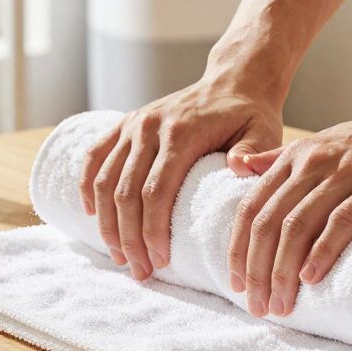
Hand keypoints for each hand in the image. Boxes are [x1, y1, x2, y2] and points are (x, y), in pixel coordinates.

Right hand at [80, 72, 283, 279]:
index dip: (152, 230)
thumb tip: (236, 168)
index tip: (160, 262)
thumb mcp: (263, 131)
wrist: (233, 79)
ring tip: (120, 256)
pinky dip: (87, 187)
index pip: (155, 191)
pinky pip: (94, 156)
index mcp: (181, 133)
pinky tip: (91, 215)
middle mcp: (149, 127)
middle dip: (129, 237)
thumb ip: (254, 152)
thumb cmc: (250, 114)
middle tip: (140, 271)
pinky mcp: (124, 124)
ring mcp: (133, 124)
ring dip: (107, 223)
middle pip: (126, 192)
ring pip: (104, 180)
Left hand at [228, 101, 351, 317]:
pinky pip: (341, 222)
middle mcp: (314, 162)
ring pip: (297, 226)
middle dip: (257, 270)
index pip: (251, 207)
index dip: (238, 249)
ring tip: (281, 305)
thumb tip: (238, 169)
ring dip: (283, 272)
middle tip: (257, 305)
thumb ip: (283, 159)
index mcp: (297, 157)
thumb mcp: (326, 144)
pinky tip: (311, 278)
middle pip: (268, 222)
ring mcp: (346, 174)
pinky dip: (322, 252)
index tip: (235, 284)